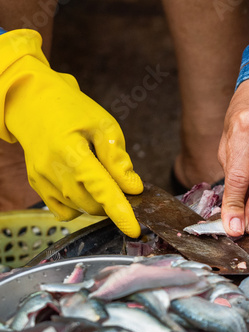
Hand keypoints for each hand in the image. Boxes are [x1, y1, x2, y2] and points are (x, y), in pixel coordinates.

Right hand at [0, 30, 142, 237]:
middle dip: (112, 203)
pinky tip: (82, 188)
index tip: (134, 229)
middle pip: (92, 205)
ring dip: (96, 203)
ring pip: (79, 209)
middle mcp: (53, 170)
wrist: (31, 102)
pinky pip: (63, 211)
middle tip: (120, 186)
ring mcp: (42, 180)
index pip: (101, 189)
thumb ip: (117, 158)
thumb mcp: (103, 125)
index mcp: (72, 152)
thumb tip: (133, 187)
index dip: (120, 211)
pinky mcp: (37, 185)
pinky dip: (78, 207)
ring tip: (99, 179)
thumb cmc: (71, 109)